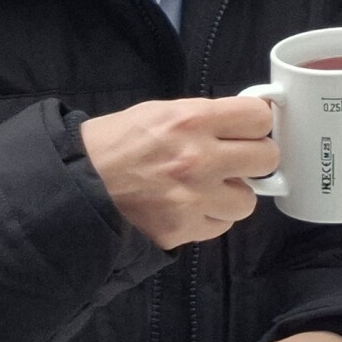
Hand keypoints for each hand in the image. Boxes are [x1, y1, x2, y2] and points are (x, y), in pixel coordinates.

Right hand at [79, 96, 278, 250]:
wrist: (74, 186)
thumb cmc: (112, 144)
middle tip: (234, 160)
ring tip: (206, 188)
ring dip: (232, 194)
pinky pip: (220, 225)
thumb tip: (242, 122)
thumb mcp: (158, 112)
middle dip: (253, 159)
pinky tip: (188, 207)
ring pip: (248, 200)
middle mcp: (199, 158)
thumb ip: (203, 117)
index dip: (256, 124)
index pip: (259, 118)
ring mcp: (194, 198)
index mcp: (192, 119)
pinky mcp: (183, 229)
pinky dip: (210, 218)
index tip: (248, 129)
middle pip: (267, 158)